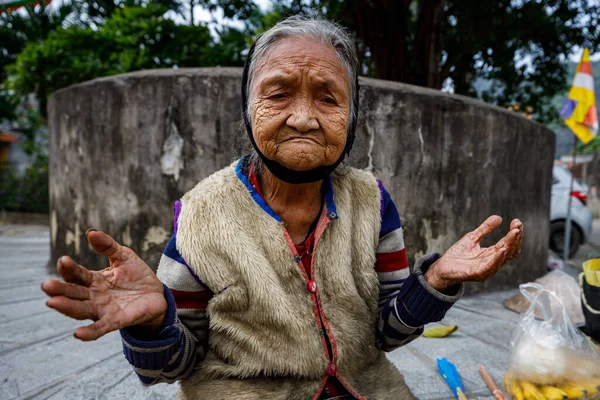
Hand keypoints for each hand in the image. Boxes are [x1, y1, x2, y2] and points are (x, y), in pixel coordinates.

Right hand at [41, 230, 166, 340]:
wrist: (157, 294)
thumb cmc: (136, 276)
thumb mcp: (124, 256)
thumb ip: (108, 246)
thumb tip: (91, 232)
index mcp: (94, 280)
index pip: (77, 275)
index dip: (70, 268)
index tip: (63, 260)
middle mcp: (94, 296)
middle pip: (74, 293)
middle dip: (60, 290)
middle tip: (47, 285)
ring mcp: (104, 310)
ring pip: (82, 310)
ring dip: (67, 307)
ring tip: (53, 302)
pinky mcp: (117, 320)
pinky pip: (101, 327)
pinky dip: (90, 332)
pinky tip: (78, 334)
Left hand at [424, 216, 522, 290]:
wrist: (443, 267)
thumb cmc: (458, 255)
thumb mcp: (472, 238)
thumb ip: (485, 229)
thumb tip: (498, 217)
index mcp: (492, 254)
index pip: (508, 244)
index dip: (514, 233)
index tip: (517, 221)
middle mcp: (493, 263)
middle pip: (510, 251)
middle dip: (515, 238)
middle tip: (518, 226)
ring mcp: (487, 270)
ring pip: (503, 258)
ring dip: (510, 245)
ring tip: (514, 233)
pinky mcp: (477, 274)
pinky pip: (490, 267)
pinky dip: (498, 259)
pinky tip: (502, 249)